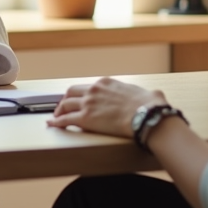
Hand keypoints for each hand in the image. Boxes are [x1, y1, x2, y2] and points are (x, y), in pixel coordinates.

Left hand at [47, 77, 166, 137]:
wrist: (146, 114)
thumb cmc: (149, 105)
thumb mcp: (142, 92)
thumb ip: (139, 93)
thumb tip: (153, 95)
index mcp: (106, 82)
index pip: (87, 87)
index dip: (80, 94)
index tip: (79, 99)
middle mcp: (94, 90)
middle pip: (71, 92)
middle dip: (65, 99)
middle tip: (63, 107)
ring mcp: (88, 103)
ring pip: (65, 104)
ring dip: (59, 111)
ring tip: (56, 117)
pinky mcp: (85, 118)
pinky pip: (65, 120)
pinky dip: (57, 122)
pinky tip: (53, 125)